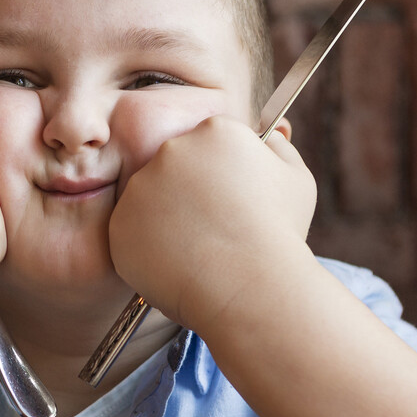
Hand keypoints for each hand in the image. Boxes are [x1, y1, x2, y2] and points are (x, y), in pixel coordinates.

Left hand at [108, 117, 315, 331]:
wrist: (249, 286)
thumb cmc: (279, 234)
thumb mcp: (296, 179)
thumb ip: (280, 147)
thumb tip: (271, 133)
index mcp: (214, 130)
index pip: (209, 144)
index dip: (221, 177)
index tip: (230, 202)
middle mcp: (171, 150)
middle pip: (175, 167)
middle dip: (190, 194)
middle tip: (214, 228)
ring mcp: (140, 187)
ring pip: (150, 200)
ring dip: (168, 220)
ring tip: (199, 250)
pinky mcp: (120, 224)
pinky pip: (132, 234)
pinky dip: (150, 249)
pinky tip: (178, 264)